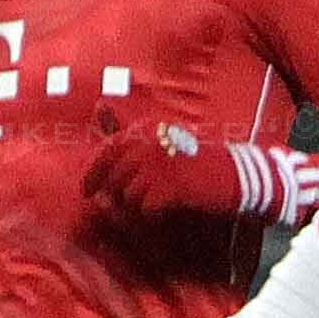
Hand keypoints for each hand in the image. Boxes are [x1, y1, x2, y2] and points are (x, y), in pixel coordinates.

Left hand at [80, 119, 265, 225]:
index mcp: (144, 129)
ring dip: (137, 206)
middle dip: (117, 195)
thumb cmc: (192, 159)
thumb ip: (124, 126)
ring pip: (128, 195)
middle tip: (132, 203)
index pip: (106, 151)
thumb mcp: (157, 137)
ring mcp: (159, 164)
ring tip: (156, 203)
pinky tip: (165, 210)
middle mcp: (148, 142)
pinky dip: (152, 214)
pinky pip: (145, 208)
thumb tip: (98, 103)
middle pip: (113, 178)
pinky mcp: (170, 186)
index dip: (92, 173)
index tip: (86, 191)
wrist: (232, 175)